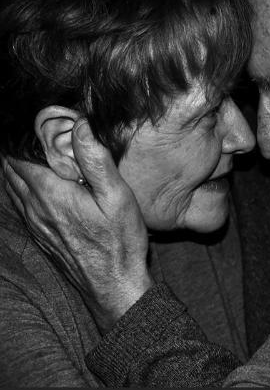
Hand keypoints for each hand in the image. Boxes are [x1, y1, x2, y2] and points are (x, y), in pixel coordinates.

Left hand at [2, 119, 152, 332]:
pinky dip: (22, 184)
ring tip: (35, 149)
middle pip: (10, 168)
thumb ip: (96, 160)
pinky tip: (37, 181)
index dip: (23, 134)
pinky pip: (20, 203)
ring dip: (17, 164)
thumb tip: (81, 125)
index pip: (19, 154)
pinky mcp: (40, 235)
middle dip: (18, 146)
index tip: (39, 120)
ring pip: (11, 185)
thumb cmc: (119, 243)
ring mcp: (35, 224)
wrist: (113, 287)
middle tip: (38, 131)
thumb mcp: (117, 198)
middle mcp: (35, 208)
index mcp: (51, 194)